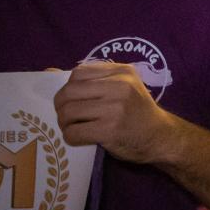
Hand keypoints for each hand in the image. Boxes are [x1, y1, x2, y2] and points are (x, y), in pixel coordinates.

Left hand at [53, 61, 183, 165]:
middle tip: (68, 117)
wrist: (160, 136)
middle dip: (61, 107)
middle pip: (69, 92)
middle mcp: (120, 86)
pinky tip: (79, 138)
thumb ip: (92, 80)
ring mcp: (116, 108)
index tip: (75, 100)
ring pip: (68, 112)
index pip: (78, 73)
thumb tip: (49, 72)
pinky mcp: (110, 130)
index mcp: (122, 71)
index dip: (69, 88)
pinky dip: (70, 137)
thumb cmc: (137, 111)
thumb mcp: (122, 87)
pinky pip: (74, 132)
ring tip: (73, 127)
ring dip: (64, 123)